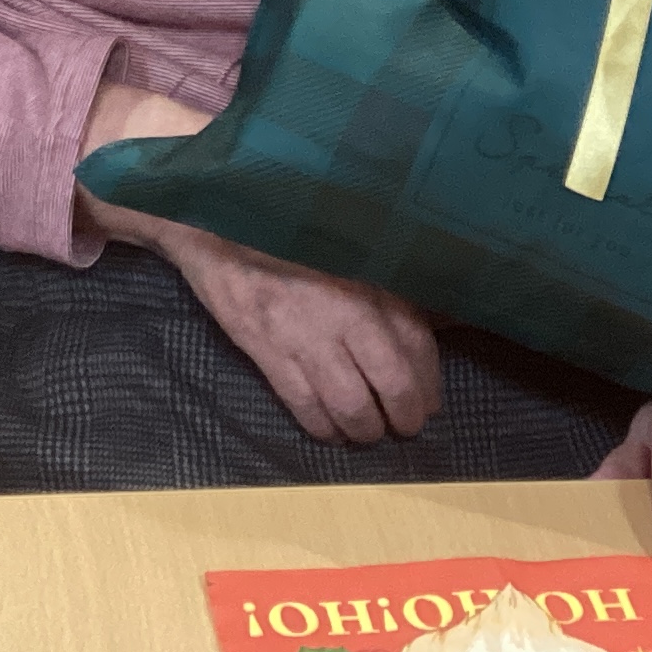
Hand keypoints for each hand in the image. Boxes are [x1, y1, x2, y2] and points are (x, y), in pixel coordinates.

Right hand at [70, 87, 440, 442]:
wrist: (218, 219)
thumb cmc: (291, 231)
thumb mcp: (351, 246)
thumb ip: (388, 283)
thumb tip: (432, 323)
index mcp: (371, 280)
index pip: (418, 345)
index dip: (428, 382)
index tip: (430, 401)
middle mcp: (345, 311)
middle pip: (392, 384)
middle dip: (405, 417)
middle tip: (405, 427)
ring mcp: (304, 334)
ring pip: (350, 405)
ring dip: (366, 430)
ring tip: (369, 432)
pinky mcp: (266, 350)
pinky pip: (304, 406)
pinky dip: (323, 429)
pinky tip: (331, 432)